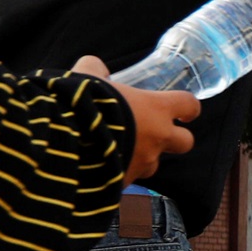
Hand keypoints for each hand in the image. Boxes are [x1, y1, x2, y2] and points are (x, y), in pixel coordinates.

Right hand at [72, 56, 200, 184]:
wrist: (62, 142)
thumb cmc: (83, 105)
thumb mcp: (88, 79)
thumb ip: (96, 70)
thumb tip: (95, 67)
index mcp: (156, 108)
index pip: (189, 105)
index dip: (188, 107)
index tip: (185, 111)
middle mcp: (157, 137)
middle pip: (185, 142)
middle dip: (175, 139)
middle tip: (157, 134)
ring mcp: (143, 163)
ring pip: (153, 164)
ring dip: (143, 159)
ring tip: (120, 151)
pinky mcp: (124, 183)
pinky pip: (127, 180)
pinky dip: (118, 175)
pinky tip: (98, 168)